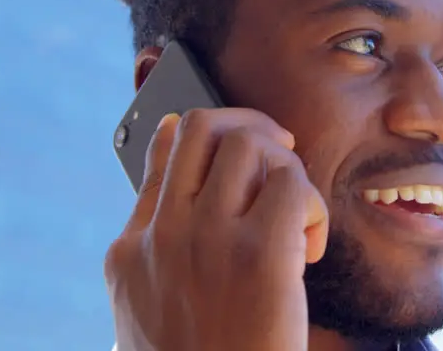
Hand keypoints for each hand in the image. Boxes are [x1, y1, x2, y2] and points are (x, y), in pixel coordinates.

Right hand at [105, 108, 329, 350]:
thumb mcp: (148, 315)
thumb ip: (157, 254)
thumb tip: (168, 179)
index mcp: (130, 252)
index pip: (162, 154)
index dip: (201, 132)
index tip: (230, 140)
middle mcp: (162, 236)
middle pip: (204, 127)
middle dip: (252, 129)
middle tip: (281, 159)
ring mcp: (207, 241)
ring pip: (251, 144)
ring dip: (286, 169)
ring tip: (296, 218)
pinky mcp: (260, 255)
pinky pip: (293, 183)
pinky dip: (312, 205)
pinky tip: (310, 249)